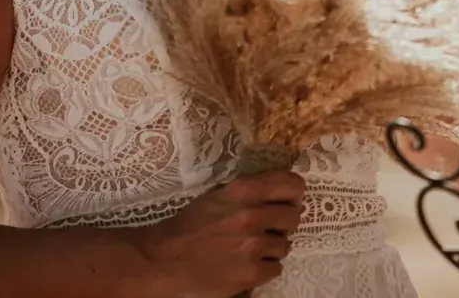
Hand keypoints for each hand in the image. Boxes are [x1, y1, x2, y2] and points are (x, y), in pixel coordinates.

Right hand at [130, 171, 304, 297]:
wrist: (163, 260)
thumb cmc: (189, 226)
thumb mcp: (219, 196)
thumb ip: (250, 192)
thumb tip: (282, 194)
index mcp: (244, 191)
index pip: (293, 185)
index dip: (295, 195)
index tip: (289, 202)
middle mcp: (252, 216)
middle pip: (294, 218)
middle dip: (283, 225)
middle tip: (268, 230)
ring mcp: (253, 246)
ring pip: (285, 246)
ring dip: (272, 249)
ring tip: (251, 250)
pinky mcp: (250, 273)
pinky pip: (276, 268)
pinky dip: (264, 269)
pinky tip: (247, 265)